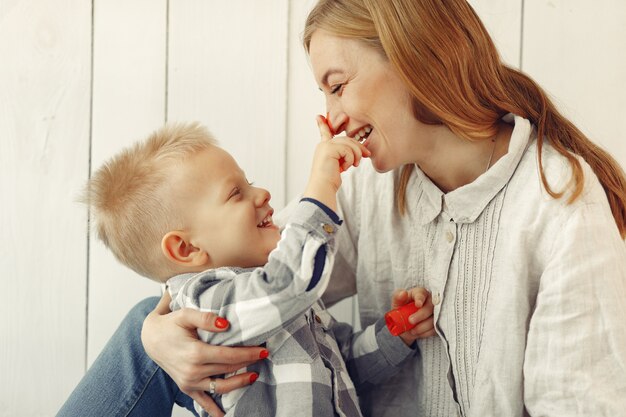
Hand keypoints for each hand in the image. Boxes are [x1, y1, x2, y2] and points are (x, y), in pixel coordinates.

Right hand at [141, 292, 267, 416]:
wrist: (150, 338)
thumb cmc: (170, 325)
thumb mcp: (186, 315)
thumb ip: (206, 318)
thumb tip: (226, 324)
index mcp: (195, 353)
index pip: (229, 356)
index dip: (248, 354)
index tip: (263, 350)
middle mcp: (192, 371)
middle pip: (228, 369)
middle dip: (248, 363)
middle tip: (264, 356)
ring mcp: (189, 382)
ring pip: (221, 387)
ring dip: (239, 383)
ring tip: (254, 376)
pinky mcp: (186, 388)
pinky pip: (203, 401)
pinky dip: (215, 410)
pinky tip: (226, 415)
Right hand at [303, 115, 369, 209]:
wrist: (322, 187)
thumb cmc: (329, 180)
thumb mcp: (339, 165)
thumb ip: (345, 156)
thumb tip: (363, 152)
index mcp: (323, 148)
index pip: (324, 132)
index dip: (322, 124)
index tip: (318, 116)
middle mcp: (323, 145)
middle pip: (347, 139)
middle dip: (358, 147)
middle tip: (367, 154)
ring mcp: (326, 146)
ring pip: (349, 144)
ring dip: (356, 155)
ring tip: (355, 165)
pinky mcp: (329, 149)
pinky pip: (348, 150)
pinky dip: (350, 160)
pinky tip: (345, 168)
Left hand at [391, 287, 435, 345]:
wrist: (405, 326)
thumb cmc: (401, 310)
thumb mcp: (397, 304)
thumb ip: (398, 297)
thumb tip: (403, 293)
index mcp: (419, 293)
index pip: (422, 293)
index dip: (420, 298)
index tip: (418, 304)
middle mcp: (430, 300)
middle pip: (430, 306)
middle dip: (421, 315)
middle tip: (410, 321)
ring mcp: (435, 312)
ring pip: (434, 319)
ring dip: (422, 326)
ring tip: (412, 331)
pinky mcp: (438, 323)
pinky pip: (435, 328)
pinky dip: (425, 333)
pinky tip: (418, 333)